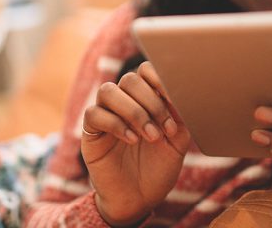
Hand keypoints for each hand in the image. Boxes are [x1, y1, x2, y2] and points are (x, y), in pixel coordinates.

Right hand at [81, 61, 190, 224]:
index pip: (145, 71)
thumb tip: (180, 93)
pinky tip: (131, 140)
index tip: (173, 99)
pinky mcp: (91, 133)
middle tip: (163, 130)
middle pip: (129, 79)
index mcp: (145, 101)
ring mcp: (105, 117)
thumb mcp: (177, 143)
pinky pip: (94, 114)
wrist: (139, 200)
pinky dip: (115, 124)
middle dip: (151, 103)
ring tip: (149, 136)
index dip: (159, 78)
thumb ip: (179, 117)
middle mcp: (123, 104)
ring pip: (108, 91)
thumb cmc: (158, 170)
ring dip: (133, 111)